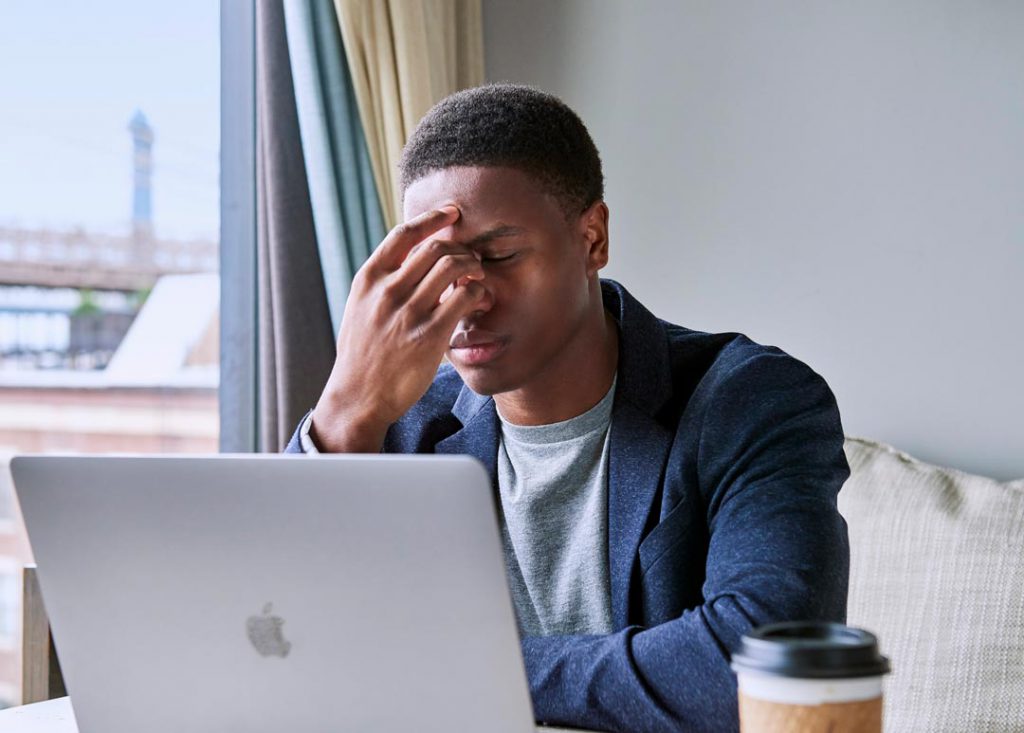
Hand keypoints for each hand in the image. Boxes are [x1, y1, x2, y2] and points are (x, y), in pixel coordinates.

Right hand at [310, 206, 485, 451]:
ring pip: (452, 266)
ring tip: (477, 279)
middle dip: (460, 248)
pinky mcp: (429, 336)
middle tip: (471, 260)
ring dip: (472, 267)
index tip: (452, 213)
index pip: (403, 234)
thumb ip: (383, 283)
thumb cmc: (363, 355)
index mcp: (369, 280)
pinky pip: (464, 298)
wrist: (357, 397)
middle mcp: (387, 291)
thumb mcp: (361, 309)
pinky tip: (480, 302)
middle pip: (434, 246)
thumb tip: (410, 258)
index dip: (432, 218)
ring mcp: (407, 313)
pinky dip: (478, 293)